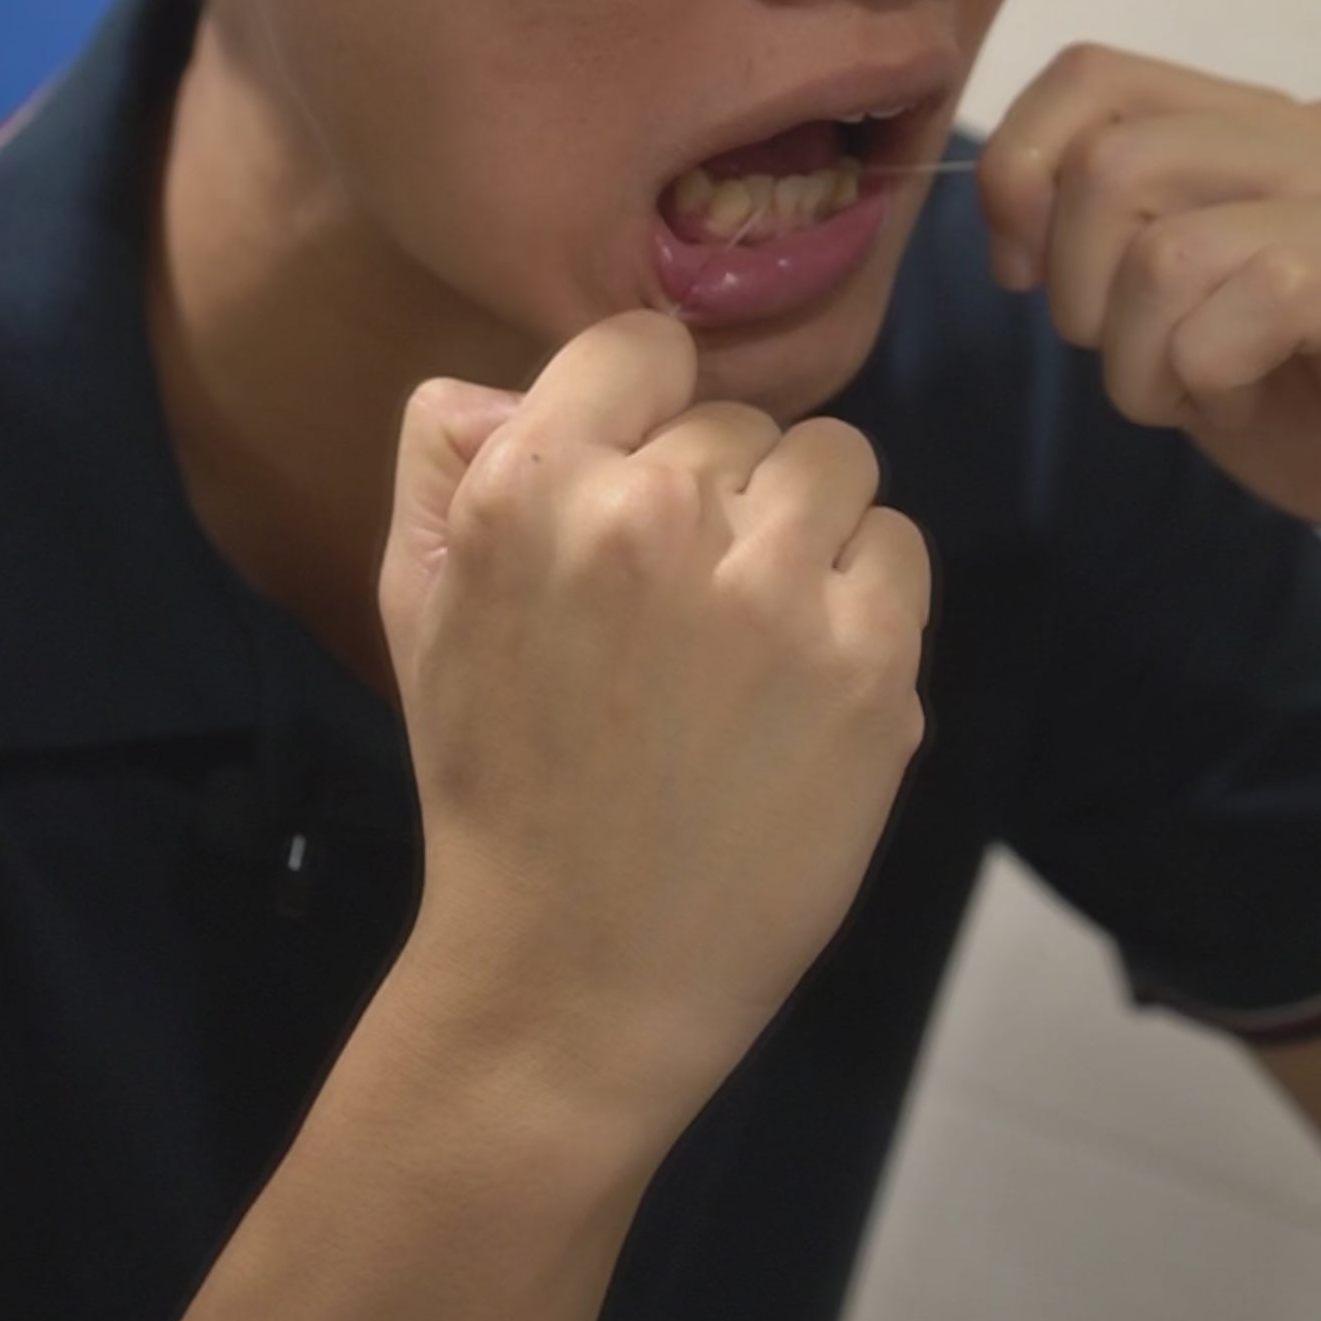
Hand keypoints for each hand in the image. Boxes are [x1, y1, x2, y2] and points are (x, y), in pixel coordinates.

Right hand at [378, 312, 931, 1146]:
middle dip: (718, 497)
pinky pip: (897, 548)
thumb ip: (447, 465)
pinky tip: (808, 675)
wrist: (575, 974)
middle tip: (680, 610)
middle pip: (739, 422)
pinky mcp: (869, 664)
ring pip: (835, 462)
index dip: (647, 407)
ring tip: (755, 630)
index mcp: (531, 489)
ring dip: (803, 529)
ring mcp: (772, 592)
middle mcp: (652, 519)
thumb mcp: (423, 608)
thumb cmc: (497, 784)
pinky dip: (865, 597)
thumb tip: (500, 384)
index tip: (644, 479)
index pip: (641, 345)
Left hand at [978, 44, 1320, 615]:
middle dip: (1077, 289)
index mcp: (1260, 126)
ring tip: (1197, 394)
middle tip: (1130, 363)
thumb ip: (1111, 248)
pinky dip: (1211, 372)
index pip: (1095, 75)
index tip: (1019, 274)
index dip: (1019, 169)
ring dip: (1143, 358)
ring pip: (1171, 244)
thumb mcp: (1181, 317)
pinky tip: (1247, 401)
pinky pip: (1258, 299)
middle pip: (1112, 157)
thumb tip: (1010, 215)